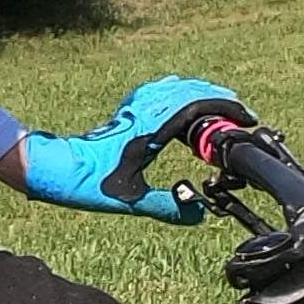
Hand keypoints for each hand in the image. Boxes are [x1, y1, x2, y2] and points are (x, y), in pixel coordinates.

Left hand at [20, 75, 246, 225]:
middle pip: (190, 92)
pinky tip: (181, 97)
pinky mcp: (125, 111)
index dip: (225, 109)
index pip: (197, 106)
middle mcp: (144, 111)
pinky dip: (178, 92)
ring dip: (201, 92)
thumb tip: (200, 214)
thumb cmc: (89, 182)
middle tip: (242, 112)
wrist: (57, 167)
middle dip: (219, 98)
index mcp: (150, 128)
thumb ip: (169, 208)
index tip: (245, 118)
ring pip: (175, 88)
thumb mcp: (133, 201)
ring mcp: (133, 108)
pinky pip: (158, 91)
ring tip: (221, 103)